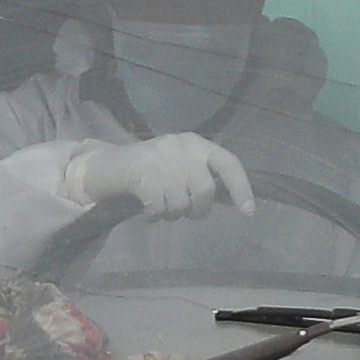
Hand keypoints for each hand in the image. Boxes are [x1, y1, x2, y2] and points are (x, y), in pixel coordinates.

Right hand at [59, 133, 252, 223]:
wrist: (111, 165)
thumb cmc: (155, 169)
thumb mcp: (182, 165)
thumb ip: (205, 178)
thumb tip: (234, 200)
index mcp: (196, 143)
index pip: (227, 163)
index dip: (241, 188)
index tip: (248, 212)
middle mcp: (182, 147)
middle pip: (205, 190)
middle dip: (198, 209)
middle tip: (188, 213)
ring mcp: (161, 159)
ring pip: (181, 203)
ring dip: (173, 214)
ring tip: (163, 208)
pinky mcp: (142, 174)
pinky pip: (159, 208)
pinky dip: (154, 216)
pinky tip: (148, 211)